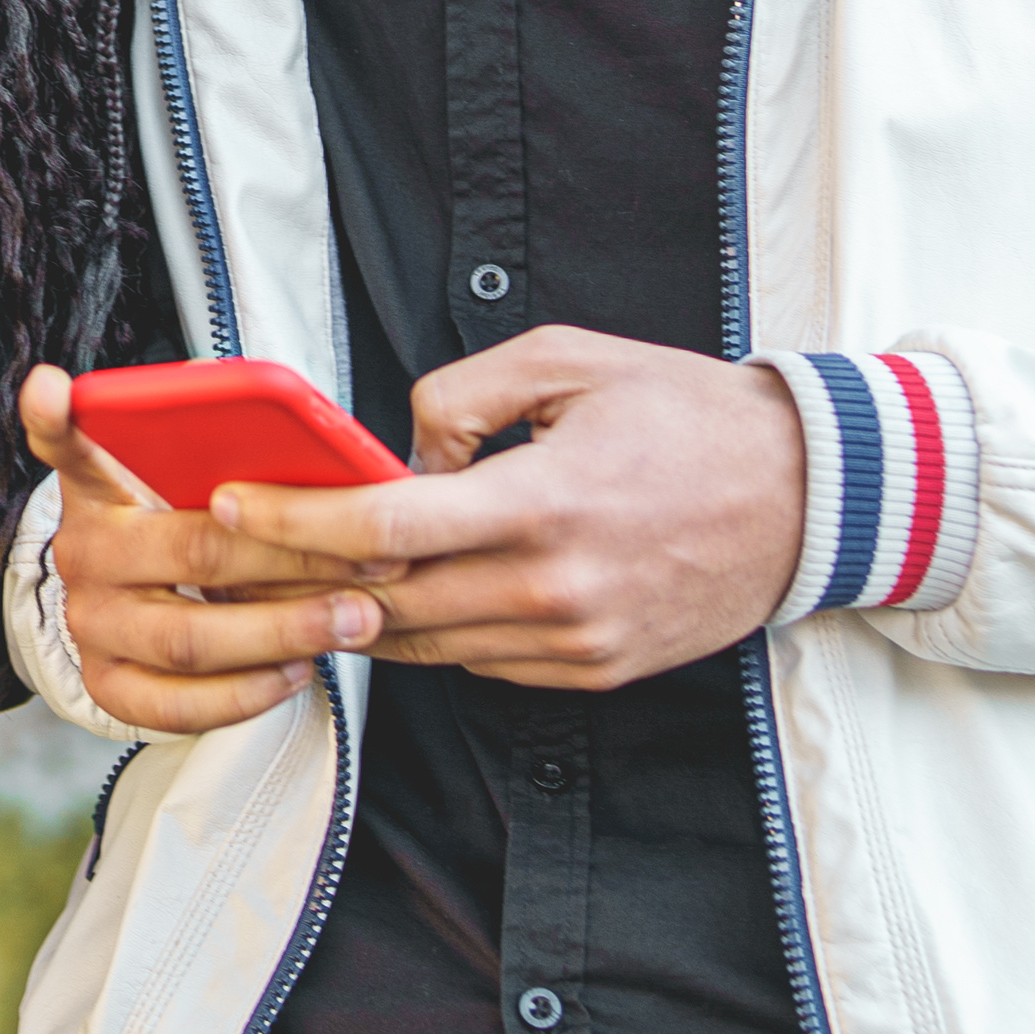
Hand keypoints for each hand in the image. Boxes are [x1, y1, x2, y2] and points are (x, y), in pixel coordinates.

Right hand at [21, 364, 398, 733]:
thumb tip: (293, 427)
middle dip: (292, 558)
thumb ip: (216, 447)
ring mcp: (90, 624)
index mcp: (99, 486)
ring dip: (285, 631)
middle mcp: (85, 552)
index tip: (53, 388)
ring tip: (356, 617)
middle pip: (190, 549)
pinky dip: (245, 694)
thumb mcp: (186, 475)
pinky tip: (297, 670)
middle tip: (372, 558)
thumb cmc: (184, 521)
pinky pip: (178, 705)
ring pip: (190, 638)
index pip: (65, 443)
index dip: (52, 418)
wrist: (135, 603)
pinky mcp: (109, 685)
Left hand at [210, 327, 806, 689]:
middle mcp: (555, 587)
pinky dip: (431, 632)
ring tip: (295, 577)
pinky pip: (481, 663)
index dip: (294, 522)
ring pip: (427, 644)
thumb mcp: (566, 361)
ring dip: (356, 613)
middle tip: (233, 554)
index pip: (386, 526)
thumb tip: (401, 452)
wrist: (803, 495)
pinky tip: (399, 595)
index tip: (231, 509)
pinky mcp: (593, 671)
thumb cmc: (687, 416)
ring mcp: (576, 641)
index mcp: (543, 502)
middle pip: (389, 600)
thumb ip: (460, 396)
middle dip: (299, 578)